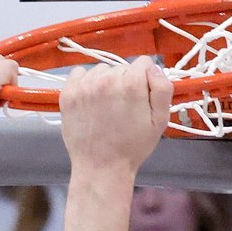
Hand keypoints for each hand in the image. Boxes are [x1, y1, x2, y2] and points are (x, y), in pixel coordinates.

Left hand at [58, 60, 172, 174]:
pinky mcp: (69, 92)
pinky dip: (86, 83)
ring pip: (102, 70)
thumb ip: (162, 88)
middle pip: (122, 67)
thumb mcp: (160, 121)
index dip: (146, 79)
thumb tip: (154, 68)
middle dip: (126, 82)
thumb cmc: (132, 147)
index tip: (142, 96)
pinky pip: (80, 74)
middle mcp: (107, 79)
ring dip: (106, 83)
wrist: (101, 167)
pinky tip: (92, 102)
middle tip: (123, 108)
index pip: (144, 63)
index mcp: (131, 84)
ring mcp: (85, 85)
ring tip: (106, 107)